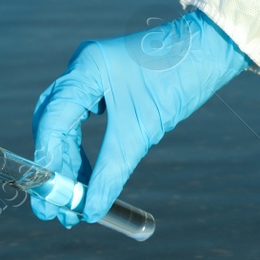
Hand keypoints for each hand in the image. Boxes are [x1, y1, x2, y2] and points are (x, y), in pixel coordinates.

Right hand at [31, 10, 249, 226]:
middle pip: (52, 124)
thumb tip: (91, 210)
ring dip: (67, 165)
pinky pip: (81, 122)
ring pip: (65, 126)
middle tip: (55, 210)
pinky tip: (86, 181)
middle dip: (54, 169)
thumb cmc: (179, 78)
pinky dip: (82, 152)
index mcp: (86, 68)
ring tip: (72, 206)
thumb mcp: (142, 129)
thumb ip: (112, 170)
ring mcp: (91, 75)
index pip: (52, 119)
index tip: (51, 199)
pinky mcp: (104, 85)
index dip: (49, 162)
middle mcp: (81, 68)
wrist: (210, 50)